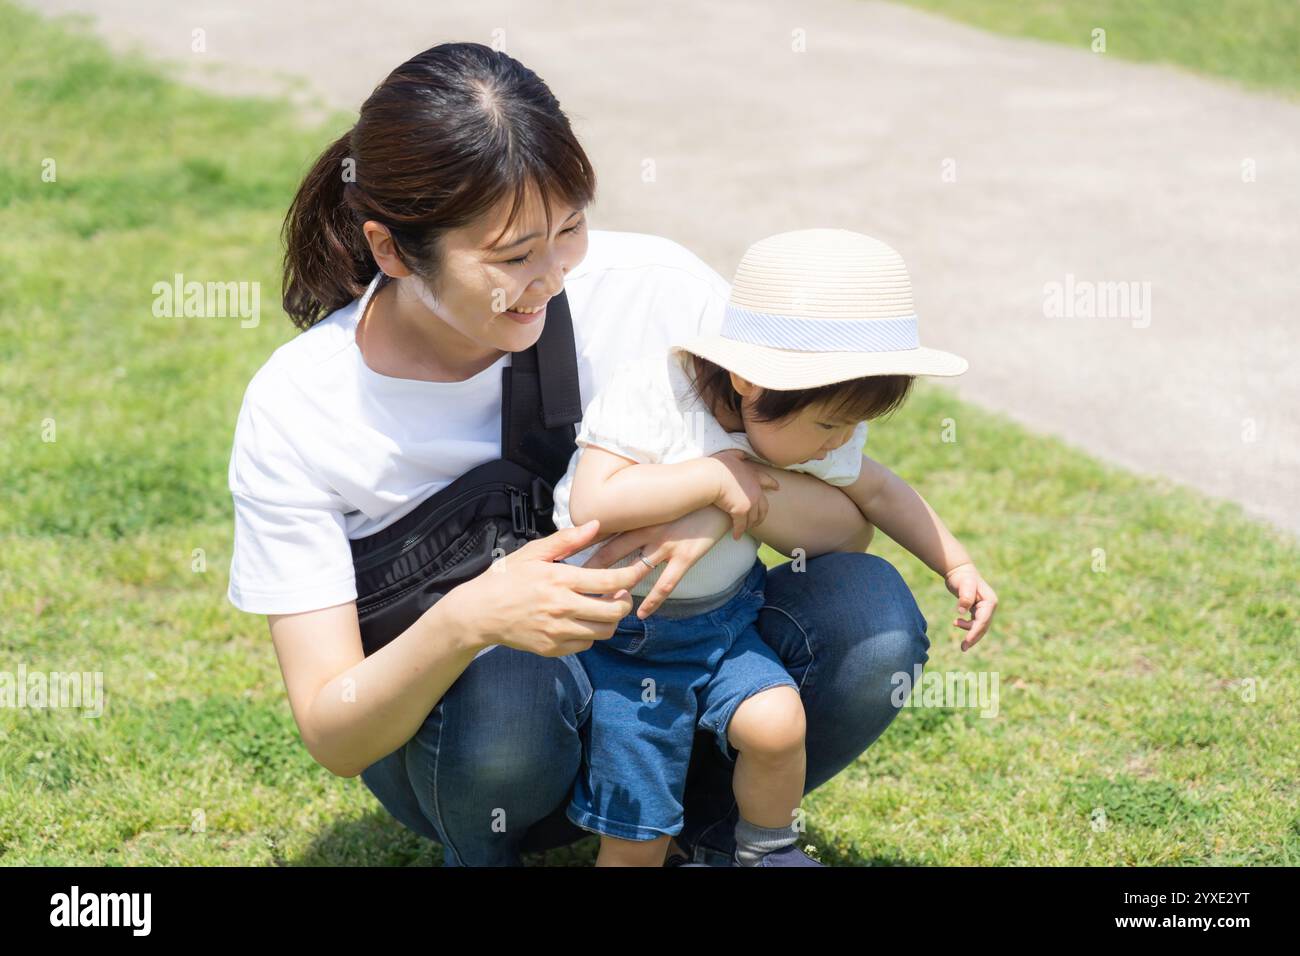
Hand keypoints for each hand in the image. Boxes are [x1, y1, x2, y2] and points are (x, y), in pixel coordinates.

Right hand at [437, 519, 653, 656]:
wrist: (480, 612)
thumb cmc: (507, 578)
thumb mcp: (534, 552)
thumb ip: (568, 540)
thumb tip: (596, 525)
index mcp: (560, 579)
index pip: (610, 581)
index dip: (631, 577)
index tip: (636, 572)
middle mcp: (562, 608)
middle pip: (614, 611)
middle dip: (625, 601)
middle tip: (620, 593)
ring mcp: (558, 631)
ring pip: (604, 631)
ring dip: (610, 619)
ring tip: (603, 606)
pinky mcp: (552, 648)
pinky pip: (585, 644)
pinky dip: (590, 633)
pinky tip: (582, 620)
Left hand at [581, 505, 731, 618]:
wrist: (722, 494)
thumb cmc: (689, 501)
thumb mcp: (661, 505)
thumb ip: (640, 516)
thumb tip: (615, 527)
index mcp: (639, 517)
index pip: (604, 532)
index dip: (582, 545)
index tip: (562, 557)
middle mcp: (648, 530)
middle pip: (611, 553)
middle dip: (589, 571)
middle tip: (567, 586)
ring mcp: (666, 544)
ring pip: (634, 570)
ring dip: (616, 588)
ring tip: (598, 605)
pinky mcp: (685, 555)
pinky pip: (665, 583)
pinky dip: (652, 600)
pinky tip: (642, 613)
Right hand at [709, 448, 779, 540]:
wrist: (711, 476)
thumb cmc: (717, 466)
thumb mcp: (730, 456)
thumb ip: (738, 455)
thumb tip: (742, 453)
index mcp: (753, 475)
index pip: (767, 480)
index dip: (772, 484)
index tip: (777, 487)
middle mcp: (755, 489)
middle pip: (763, 505)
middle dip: (761, 514)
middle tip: (759, 520)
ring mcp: (750, 501)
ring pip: (753, 518)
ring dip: (750, 525)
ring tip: (745, 529)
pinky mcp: (741, 511)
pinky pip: (742, 525)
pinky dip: (739, 531)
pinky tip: (736, 536)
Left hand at [943, 562, 997, 651]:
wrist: (959, 571)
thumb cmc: (962, 577)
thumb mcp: (964, 585)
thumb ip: (965, 597)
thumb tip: (962, 612)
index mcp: (990, 602)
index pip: (983, 621)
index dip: (975, 631)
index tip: (966, 641)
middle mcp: (990, 606)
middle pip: (983, 627)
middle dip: (973, 637)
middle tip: (963, 648)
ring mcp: (985, 609)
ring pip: (979, 626)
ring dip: (970, 632)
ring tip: (955, 625)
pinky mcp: (978, 610)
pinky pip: (975, 623)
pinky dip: (967, 626)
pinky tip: (956, 622)